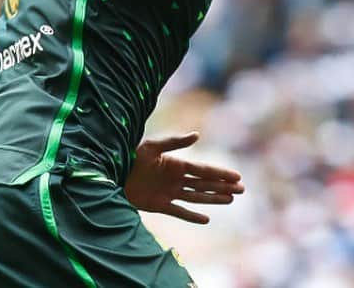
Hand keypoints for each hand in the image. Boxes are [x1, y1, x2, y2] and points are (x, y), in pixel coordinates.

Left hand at [124, 132, 244, 223]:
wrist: (112, 173)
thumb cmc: (131, 156)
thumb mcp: (153, 146)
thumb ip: (175, 142)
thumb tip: (197, 135)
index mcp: (177, 163)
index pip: (204, 170)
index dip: (221, 173)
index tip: (237, 176)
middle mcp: (176, 178)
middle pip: (205, 184)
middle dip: (223, 186)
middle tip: (242, 189)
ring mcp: (169, 192)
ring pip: (197, 197)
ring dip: (214, 198)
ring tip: (230, 200)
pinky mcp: (159, 205)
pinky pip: (179, 212)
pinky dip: (193, 216)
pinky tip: (206, 218)